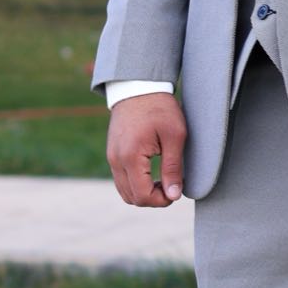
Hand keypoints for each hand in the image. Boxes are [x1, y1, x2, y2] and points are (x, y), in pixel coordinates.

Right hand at [106, 92, 186, 206]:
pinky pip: (121, 179)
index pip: (142, 196)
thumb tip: (174, 195)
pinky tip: (151, 172)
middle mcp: (116, 160)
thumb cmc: (160, 108)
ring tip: (162, 180)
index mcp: (131, 156)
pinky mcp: (112, 153)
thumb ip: (173, 168)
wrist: (138, 86)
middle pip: (131, 198)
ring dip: (143, 192)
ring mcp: (111, 157)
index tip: (176, 191)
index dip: (161, 200)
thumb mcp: (175, 136)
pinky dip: (135, 183)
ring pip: (124, 191)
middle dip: (152, 199)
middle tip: (171, 186)